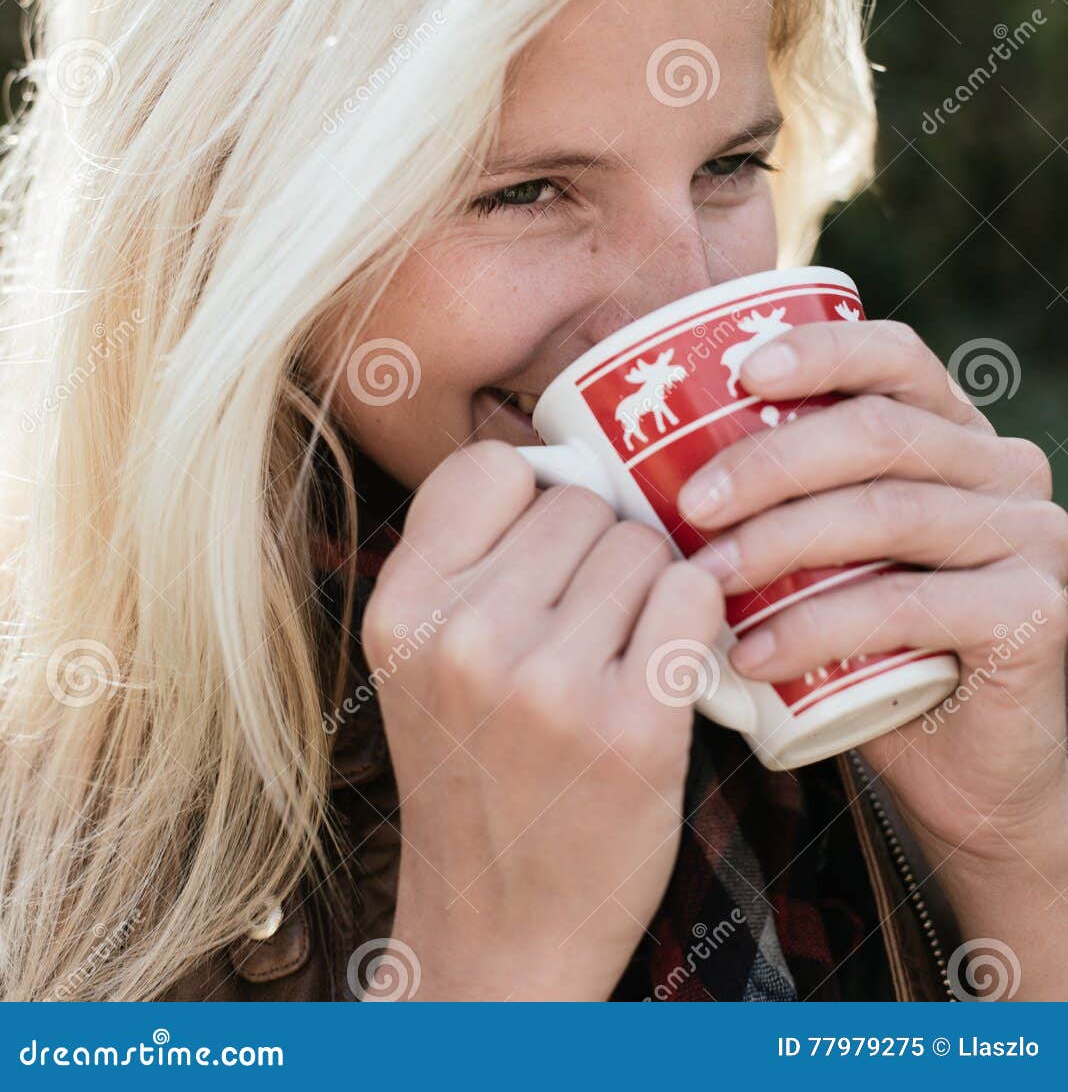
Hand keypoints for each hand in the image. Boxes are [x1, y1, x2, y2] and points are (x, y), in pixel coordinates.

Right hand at [360, 440, 724, 1001]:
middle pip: (581, 502)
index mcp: (403, 610)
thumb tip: (571, 459)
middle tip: (589, 623)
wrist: (499, 932)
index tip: (546, 551)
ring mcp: (550, 683)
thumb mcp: (424, 662)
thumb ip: (471, 562)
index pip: (493, 467)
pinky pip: (694, 598)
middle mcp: (466, 636)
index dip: (535, 498)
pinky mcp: (633, 727)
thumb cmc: (475, 776)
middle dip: (600, 549)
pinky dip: (696, 622)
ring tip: (623, 654)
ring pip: (644, 545)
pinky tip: (670, 667)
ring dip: (652, 588)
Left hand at [679, 318, 1067, 870]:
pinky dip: (816, 627)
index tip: (740, 374)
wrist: (973, 771)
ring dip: (779, 544)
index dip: (820, 350)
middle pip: (878, 432)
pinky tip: (755, 655)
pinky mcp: (1033, 613)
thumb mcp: (831, 556)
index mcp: (955, 431)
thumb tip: (638, 471)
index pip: (894, 356)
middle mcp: (1003, 469)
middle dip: (771, 461)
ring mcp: (1029, 536)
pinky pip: (906, 606)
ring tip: (705, 583)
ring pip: (886, 514)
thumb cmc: (877, 649)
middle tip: (692, 505)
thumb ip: (784, 502)